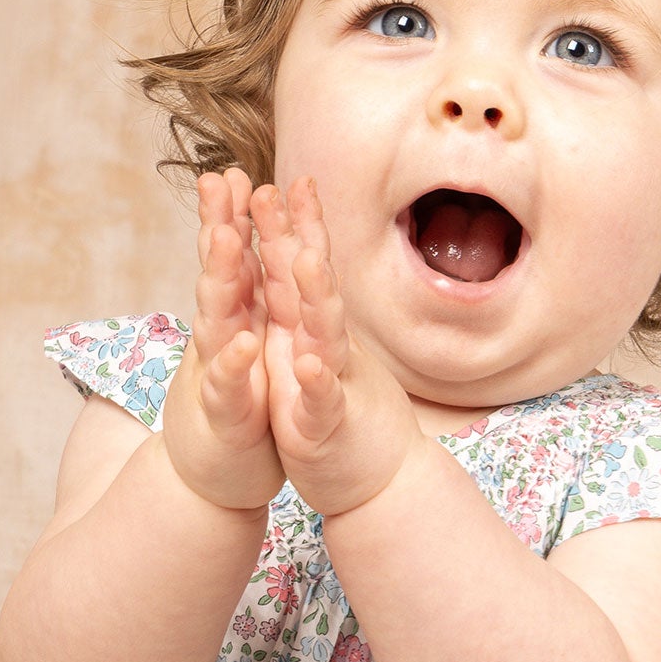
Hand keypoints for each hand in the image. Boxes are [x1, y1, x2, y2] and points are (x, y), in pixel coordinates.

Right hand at [158, 169, 285, 511]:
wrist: (216, 471)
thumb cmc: (233, 398)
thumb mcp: (238, 339)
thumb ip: (235, 289)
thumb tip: (228, 233)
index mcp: (231, 316)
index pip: (228, 257)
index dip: (227, 213)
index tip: (228, 168)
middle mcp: (219, 336)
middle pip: (217, 273)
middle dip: (217, 226)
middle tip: (217, 181)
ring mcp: (219, 372)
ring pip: (215, 320)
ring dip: (218, 278)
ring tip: (223, 238)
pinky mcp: (227, 413)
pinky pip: (230, 386)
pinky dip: (235, 365)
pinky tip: (244, 343)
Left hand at [251, 177, 422, 516]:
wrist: (382, 485)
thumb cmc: (345, 419)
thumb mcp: (324, 356)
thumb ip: (316, 311)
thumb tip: (310, 262)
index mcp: (316, 332)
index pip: (302, 271)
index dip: (290, 224)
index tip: (279, 176)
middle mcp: (328, 349)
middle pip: (312, 287)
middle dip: (297, 237)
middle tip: (281, 189)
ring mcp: (332, 385)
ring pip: (325, 336)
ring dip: (317, 298)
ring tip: (307, 259)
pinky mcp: (326, 429)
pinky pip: (322, 402)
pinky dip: (318, 382)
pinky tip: (311, 361)